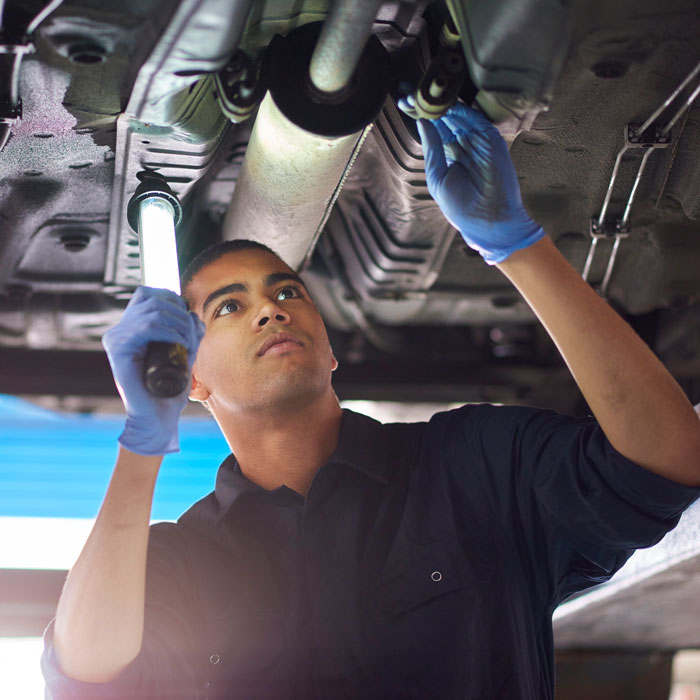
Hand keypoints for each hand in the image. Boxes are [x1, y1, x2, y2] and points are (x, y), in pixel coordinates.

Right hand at [102, 286, 204, 455]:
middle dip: (181, 314)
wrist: (158, 418)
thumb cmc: (169, 390)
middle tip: (192, 337)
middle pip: (153, 299)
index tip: (187, 318)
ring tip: (188, 343)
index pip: (147, 293)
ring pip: (154, 312)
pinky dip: (171, 332)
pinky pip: (147, 327)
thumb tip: (193, 315)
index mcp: (130, 328)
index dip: (171, 298)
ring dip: (180, 324)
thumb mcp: (183, 353)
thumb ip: (188, 334)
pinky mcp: (118, 349)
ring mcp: (116, 338)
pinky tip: (181, 344)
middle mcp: (119, 330)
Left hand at [416, 101, 545, 264]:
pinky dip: (457, 108)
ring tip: (419, 92)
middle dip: (425, 102)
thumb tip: (422, 121)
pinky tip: (440, 103)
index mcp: (449, 153)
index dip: (419, 114)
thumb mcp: (437, 176)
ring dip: (438, 102)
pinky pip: (472, 118)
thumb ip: (432, 148)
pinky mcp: (490, 137)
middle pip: (443, 116)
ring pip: (456, 113)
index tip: (404, 100)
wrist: (487, 220)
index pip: (433, 127)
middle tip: (407, 89)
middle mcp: (463, 142)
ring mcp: (477, 138)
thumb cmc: (461, 205)